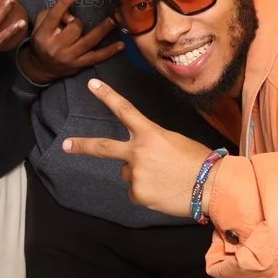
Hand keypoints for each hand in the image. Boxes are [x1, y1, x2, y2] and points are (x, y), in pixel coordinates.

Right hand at [18, 0, 121, 82]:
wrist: (42, 67)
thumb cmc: (43, 40)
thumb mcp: (40, 25)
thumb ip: (52, 14)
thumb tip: (71, 13)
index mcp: (43, 35)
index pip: (54, 17)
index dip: (64, 3)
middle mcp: (56, 47)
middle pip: (74, 28)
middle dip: (78, 22)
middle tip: (77, 21)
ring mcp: (69, 57)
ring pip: (89, 41)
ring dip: (103, 30)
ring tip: (114, 20)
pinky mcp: (79, 65)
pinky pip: (96, 57)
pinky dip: (110, 51)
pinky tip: (121, 45)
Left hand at [63, 79, 215, 217]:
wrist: (211, 186)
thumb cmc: (199, 160)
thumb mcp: (175, 142)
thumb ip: (151, 146)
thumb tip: (135, 161)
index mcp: (150, 133)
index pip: (125, 110)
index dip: (106, 95)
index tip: (91, 84)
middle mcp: (138, 152)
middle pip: (103, 147)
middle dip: (82, 145)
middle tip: (66, 145)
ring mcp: (135, 174)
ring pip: (128, 174)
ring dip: (141, 176)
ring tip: (165, 178)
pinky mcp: (138, 194)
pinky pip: (136, 192)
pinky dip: (147, 192)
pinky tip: (164, 190)